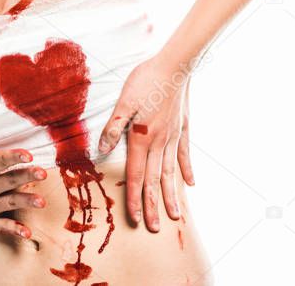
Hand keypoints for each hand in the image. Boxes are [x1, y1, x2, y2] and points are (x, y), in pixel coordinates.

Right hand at [0, 128, 47, 240]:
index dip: (14, 156)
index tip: (28, 154)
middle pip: (9, 181)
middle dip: (27, 176)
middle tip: (43, 173)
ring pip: (10, 203)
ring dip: (27, 201)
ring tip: (42, 201)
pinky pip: (0, 227)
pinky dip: (14, 229)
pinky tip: (27, 232)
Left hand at [96, 52, 193, 231]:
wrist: (174, 66)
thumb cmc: (145, 81)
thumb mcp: (123, 102)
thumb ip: (114, 127)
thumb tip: (103, 149)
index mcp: (142, 138)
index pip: (137, 175)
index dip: (135, 198)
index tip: (134, 218)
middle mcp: (160, 142)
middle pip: (155, 180)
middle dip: (152, 205)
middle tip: (152, 228)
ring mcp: (174, 136)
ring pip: (171, 172)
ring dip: (170, 194)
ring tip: (173, 215)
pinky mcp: (183, 127)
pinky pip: (184, 153)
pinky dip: (186, 169)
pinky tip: (191, 183)